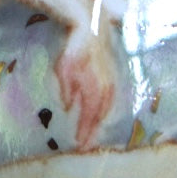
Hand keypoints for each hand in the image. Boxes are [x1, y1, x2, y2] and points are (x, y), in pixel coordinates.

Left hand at [56, 30, 116, 148]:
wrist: (93, 31)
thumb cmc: (75, 48)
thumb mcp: (64, 67)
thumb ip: (67, 87)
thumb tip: (69, 106)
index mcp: (94, 87)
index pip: (90, 116)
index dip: (85, 132)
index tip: (80, 146)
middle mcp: (106, 89)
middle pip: (99, 117)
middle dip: (92, 133)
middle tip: (85, 146)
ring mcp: (111, 84)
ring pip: (105, 110)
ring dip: (98, 125)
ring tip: (91, 136)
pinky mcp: (112, 80)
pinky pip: (108, 102)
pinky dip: (102, 113)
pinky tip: (97, 118)